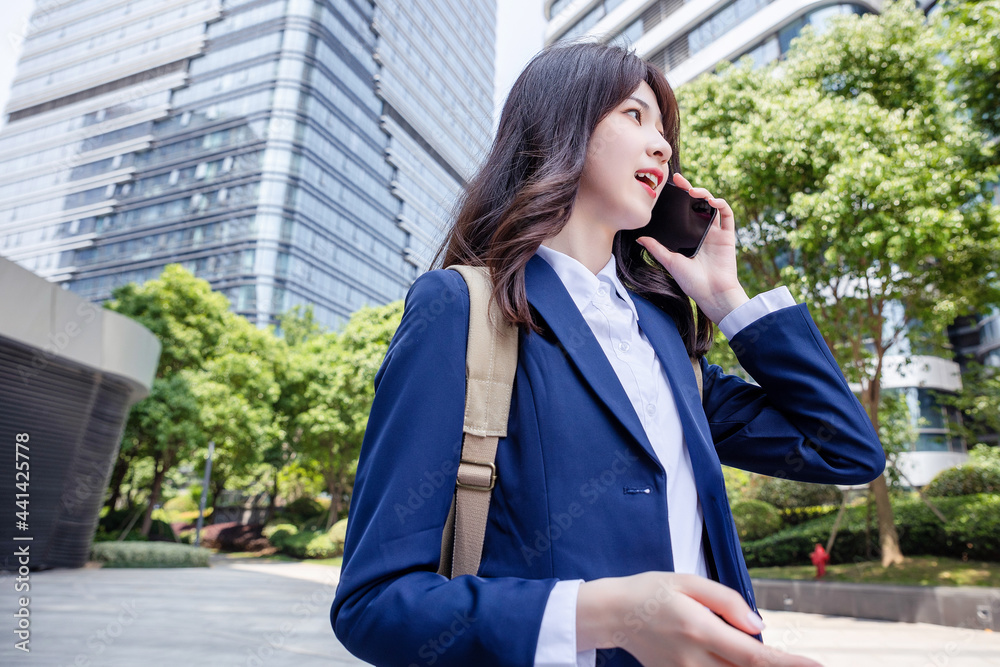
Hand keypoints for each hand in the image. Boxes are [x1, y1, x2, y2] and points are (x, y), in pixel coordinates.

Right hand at [577, 572, 823, 666]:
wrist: (612, 614)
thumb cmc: (650, 591)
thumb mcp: (688, 581)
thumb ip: (727, 601)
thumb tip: (759, 627)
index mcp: (700, 629)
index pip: (755, 657)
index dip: (789, 666)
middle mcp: (695, 659)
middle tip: (807, 664)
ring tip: (778, 660)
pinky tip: (742, 661)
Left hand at [636, 172, 748, 323]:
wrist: (711, 293)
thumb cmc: (691, 282)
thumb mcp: (670, 261)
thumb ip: (656, 248)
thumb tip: (639, 239)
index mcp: (690, 236)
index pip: (684, 211)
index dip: (679, 197)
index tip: (669, 186)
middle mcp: (703, 231)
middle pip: (698, 204)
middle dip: (690, 189)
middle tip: (679, 180)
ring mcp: (716, 232)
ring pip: (712, 205)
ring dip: (705, 194)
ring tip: (693, 191)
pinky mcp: (727, 235)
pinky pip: (727, 215)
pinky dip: (721, 204)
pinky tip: (712, 201)